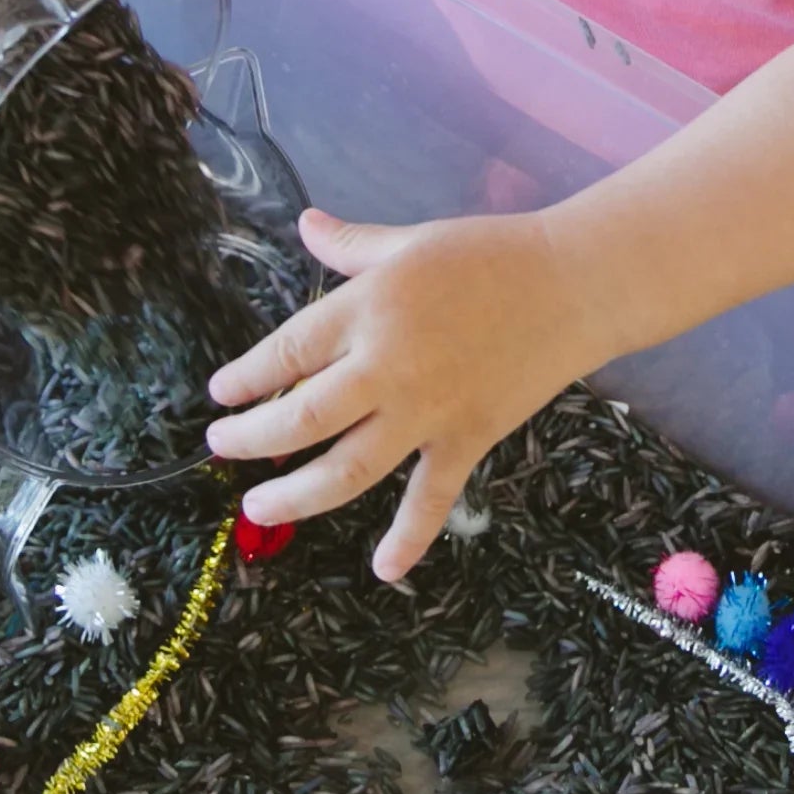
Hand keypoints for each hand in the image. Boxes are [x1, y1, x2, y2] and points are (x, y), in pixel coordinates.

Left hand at [204, 207, 616, 580]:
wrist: (573, 285)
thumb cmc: (489, 254)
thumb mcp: (410, 241)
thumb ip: (351, 245)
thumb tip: (305, 224)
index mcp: (367, 310)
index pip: (286, 351)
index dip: (246, 377)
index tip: (221, 394)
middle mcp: (386, 368)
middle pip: (302, 418)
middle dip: (251, 438)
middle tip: (222, 448)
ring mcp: (426, 412)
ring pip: (347, 469)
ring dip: (297, 494)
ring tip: (258, 506)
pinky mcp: (466, 440)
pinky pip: (431, 499)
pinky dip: (408, 538)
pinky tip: (383, 569)